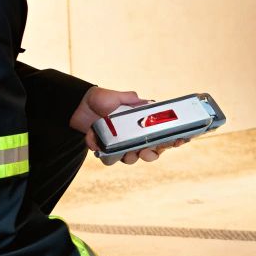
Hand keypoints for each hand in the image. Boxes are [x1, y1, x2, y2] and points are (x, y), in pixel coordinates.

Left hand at [70, 86, 187, 163]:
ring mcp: (120, 144)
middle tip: (145, 151)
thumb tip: (145, 101)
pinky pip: (110, 159)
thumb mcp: (116, 96)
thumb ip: (130, 98)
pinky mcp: (106, 149)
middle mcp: (133, 135)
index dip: (172, 140)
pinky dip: (104, 154)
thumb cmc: (99, 98)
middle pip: (151, 152)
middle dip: (151, 155)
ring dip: (130, 158)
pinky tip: (96, 145)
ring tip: (124, 153)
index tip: (179, 141)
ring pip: (132, 159)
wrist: (76, 105)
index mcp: (141, 122)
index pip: (161, 134)